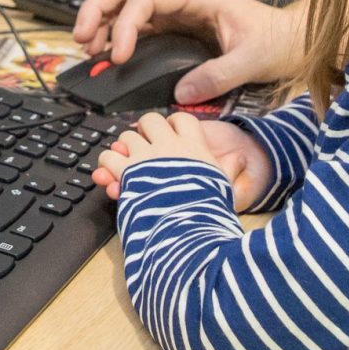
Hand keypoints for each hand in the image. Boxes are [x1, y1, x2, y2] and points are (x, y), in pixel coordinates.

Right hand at [72, 0, 306, 104]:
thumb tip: (180, 94)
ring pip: (124, 2)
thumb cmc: (277, 42)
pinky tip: (106, 55)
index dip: (125, 24)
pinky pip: (136, 24)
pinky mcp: (173, 28)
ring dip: (101, 20)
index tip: (117, 56)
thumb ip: (218, 75)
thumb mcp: (252, 60)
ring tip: (87, 49)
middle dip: (97, 8)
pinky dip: (115, 35)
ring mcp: (175, 11)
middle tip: (81, 39)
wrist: (292, 41)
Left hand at [91, 111, 269, 206]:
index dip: (173, 125)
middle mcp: (168, 147)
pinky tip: (113, 174)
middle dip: (145, 131)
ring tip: (128, 162)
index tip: (169, 135)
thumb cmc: (209, 210)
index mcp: (193, 148)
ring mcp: (146, 158)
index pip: (181, 120)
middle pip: (150, 120)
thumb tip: (240, 158)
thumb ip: (230, 169)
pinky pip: (109, 157)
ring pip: (126, 137)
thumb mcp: (224, 186)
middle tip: (145, 147)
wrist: (190, 229)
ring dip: (125, 148)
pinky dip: (108, 165)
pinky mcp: (127, 173)